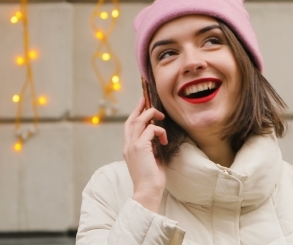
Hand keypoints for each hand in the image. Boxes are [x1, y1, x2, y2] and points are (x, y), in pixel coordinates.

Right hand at [123, 97, 167, 212]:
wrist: (147, 191)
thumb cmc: (152, 179)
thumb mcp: (152, 159)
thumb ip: (152, 148)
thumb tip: (159, 139)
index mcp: (129, 149)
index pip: (129, 127)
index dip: (135, 114)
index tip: (141, 105)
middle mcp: (128, 146)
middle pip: (131, 120)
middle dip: (139, 108)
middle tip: (146, 99)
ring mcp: (132, 146)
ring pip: (140, 121)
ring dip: (151, 115)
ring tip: (161, 117)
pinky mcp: (140, 147)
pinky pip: (151, 130)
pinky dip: (159, 131)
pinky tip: (164, 140)